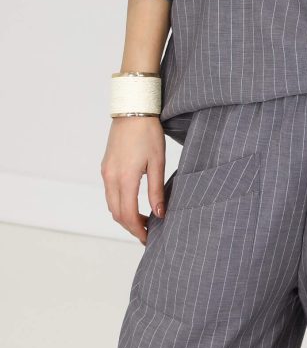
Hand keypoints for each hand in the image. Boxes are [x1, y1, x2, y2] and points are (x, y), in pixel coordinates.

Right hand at [101, 116, 166, 244]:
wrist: (133, 109)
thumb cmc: (148, 132)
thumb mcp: (158, 161)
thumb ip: (157, 190)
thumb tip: (160, 213)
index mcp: (125, 178)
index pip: (128, 215)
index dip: (138, 230)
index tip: (149, 238)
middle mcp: (110, 177)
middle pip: (117, 213)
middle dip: (131, 226)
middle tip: (147, 233)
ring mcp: (106, 171)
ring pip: (111, 204)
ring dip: (124, 216)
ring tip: (143, 220)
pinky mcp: (105, 166)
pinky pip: (109, 192)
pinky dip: (119, 203)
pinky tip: (133, 203)